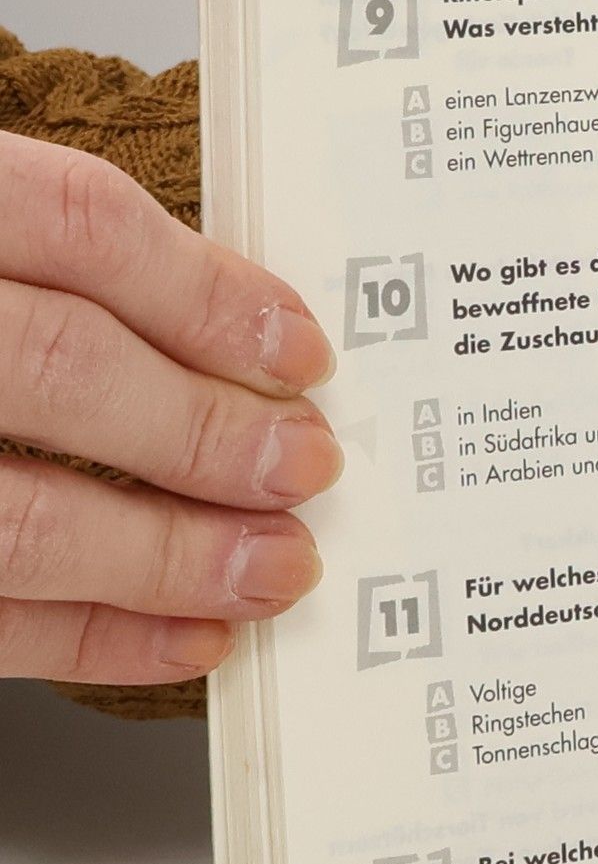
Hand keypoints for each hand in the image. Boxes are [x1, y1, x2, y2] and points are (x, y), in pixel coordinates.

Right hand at [0, 132, 338, 684]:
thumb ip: (49, 266)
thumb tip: (233, 338)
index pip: (75, 224)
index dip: (209, 292)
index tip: (300, 352)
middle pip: (64, 370)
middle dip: (210, 433)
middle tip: (304, 465)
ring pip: (21, 516)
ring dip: (171, 556)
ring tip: (270, 567)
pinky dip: (93, 639)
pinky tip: (181, 637)